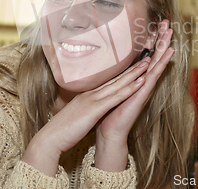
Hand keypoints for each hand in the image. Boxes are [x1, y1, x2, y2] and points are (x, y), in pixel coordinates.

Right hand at [22, 57, 150, 176]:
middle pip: (114, 78)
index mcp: (86, 95)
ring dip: (134, 73)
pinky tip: (140, 82)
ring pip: (118, 83)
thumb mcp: (74, 115)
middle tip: (145, 58)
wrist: (50, 138)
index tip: (133, 65)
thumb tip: (87, 108)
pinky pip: (116, 97)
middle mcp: (90, 93)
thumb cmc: (61, 130)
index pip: (107, 81)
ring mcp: (92, 99)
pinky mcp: (95, 109)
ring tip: (147, 64)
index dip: (121, 73)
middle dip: (131, 68)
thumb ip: (82, 108)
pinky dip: (129, 88)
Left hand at [95, 19, 174, 170]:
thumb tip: (110, 64)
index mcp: (136, 78)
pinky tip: (167, 54)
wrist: (110, 130)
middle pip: (155, 56)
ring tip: (171, 33)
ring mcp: (145, 87)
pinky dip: (161, 64)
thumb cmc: (110, 111)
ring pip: (157, 63)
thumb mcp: (112, 88)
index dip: (152, 40)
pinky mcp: (143, 94)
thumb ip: (115, 77)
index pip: (146, 55)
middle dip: (161, 39)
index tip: (156, 24)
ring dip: (164, 47)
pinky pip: (154, 76)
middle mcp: (143, 81)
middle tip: (168, 22)